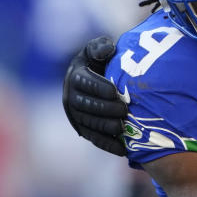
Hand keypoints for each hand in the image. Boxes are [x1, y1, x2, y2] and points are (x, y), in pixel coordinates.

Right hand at [62, 36, 128, 156]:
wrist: (98, 80)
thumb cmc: (101, 62)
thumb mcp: (97, 51)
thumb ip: (100, 47)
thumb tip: (107, 48)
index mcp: (76, 77)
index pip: (83, 83)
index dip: (98, 87)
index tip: (113, 91)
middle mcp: (71, 97)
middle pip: (86, 106)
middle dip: (105, 109)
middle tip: (124, 111)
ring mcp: (76, 115)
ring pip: (89, 123)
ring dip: (105, 127)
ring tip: (122, 127)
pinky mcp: (84, 129)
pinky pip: (94, 138)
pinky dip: (107, 144)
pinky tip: (122, 149)